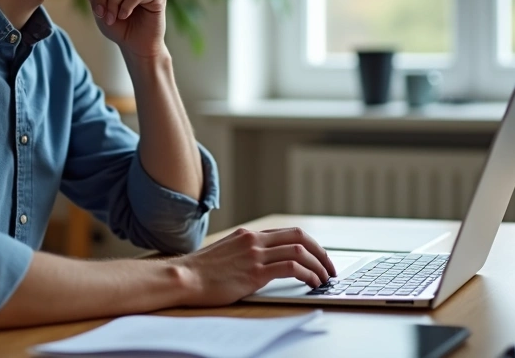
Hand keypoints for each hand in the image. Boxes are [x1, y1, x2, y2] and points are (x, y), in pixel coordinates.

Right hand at [169, 227, 338, 307]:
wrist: (184, 278)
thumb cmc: (201, 272)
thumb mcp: (226, 253)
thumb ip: (245, 252)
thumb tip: (263, 262)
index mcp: (248, 234)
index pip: (288, 232)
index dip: (309, 244)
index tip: (318, 257)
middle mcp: (254, 240)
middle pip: (300, 237)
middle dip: (321, 251)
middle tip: (330, 266)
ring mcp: (255, 255)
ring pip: (299, 251)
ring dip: (318, 265)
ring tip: (325, 278)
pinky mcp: (255, 273)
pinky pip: (291, 268)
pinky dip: (308, 274)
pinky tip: (312, 283)